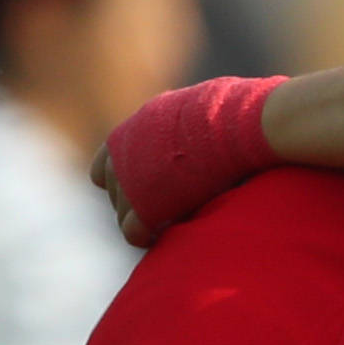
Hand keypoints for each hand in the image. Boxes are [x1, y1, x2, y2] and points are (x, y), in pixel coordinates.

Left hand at [98, 74, 280, 244]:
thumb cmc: (232, 113)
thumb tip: (204, 126)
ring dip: (143, 221)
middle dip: (136, 201)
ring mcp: (130, 180)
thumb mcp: (196, 106)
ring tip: (170, 227)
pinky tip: (167, 237)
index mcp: (132, 130)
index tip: (154, 186)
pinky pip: (133, 232)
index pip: (107, 164)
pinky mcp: (145, 206)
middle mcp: (122, 154)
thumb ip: (183, 123)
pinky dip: (146, 238)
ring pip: (122, 214)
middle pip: (114, 191)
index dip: (127, 178)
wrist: (236, 126)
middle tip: (168, 210)